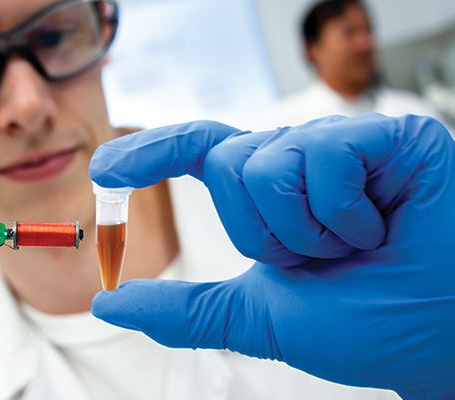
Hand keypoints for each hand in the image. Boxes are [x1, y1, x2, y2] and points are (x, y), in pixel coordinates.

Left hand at [89, 115, 454, 398]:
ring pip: (266, 162)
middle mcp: (299, 159)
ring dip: (308, 230)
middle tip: (323, 260)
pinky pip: (322, 158)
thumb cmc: (363, 322)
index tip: (103, 168)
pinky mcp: (385, 137)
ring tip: (357, 247)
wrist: (441, 336)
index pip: (198, 152)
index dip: (148, 153)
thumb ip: (184, 310)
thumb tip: (111, 302)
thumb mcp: (256, 317)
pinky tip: (383, 228)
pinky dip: (346, 215)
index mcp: (269, 193)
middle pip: (227, 162)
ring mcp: (340, 144)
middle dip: (265, 233)